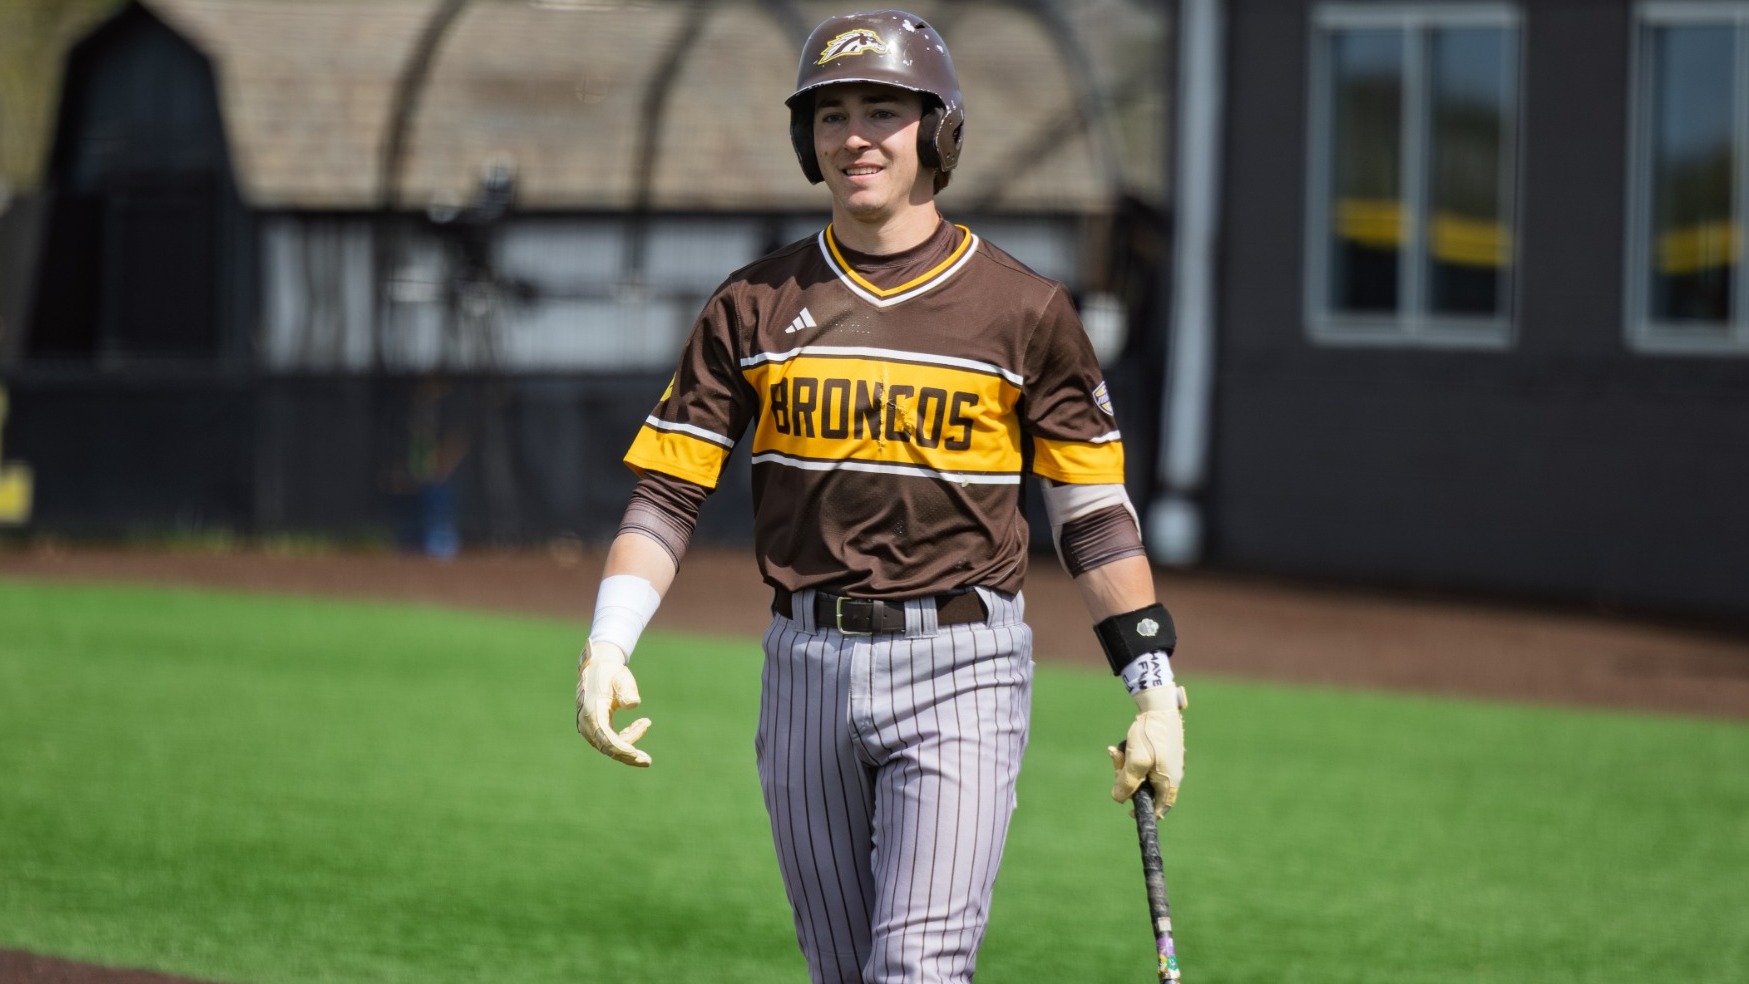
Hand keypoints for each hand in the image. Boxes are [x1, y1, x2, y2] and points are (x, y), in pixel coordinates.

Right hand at [576, 640, 652, 766]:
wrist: (598, 666)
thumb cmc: (611, 672)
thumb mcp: (621, 678)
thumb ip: (627, 689)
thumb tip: (633, 704)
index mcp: (592, 713)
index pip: (606, 738)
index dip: (622, 748)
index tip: (636, 754)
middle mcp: (587, 723)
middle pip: (607, 747)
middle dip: (627, 756)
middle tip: (646, 761)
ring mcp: (589, 726)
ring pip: (608, 746)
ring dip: (627, 749)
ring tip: (646, 755)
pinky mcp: (595, 726)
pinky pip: (609, 740)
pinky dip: (625, 738)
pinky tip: (641, 725)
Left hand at [1108, 685, 1185, 817]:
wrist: (1158, 706)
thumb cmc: (1149, 735)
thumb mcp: (1135, 762)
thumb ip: (1127, 783)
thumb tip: (1118, 799)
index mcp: (1169, 782)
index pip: (1161, 808)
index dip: (1145, 811)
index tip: (1129, 810)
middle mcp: (1172, 774)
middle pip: (1147, 789)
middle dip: (1128, 780)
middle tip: (1117, 768)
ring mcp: (1168, 763)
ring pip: (1142, 774)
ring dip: (1126, 766)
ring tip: (1117, 752)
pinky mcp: (1162, 752)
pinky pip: (1144, 761)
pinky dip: (1132, 757)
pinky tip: (1122, 747)